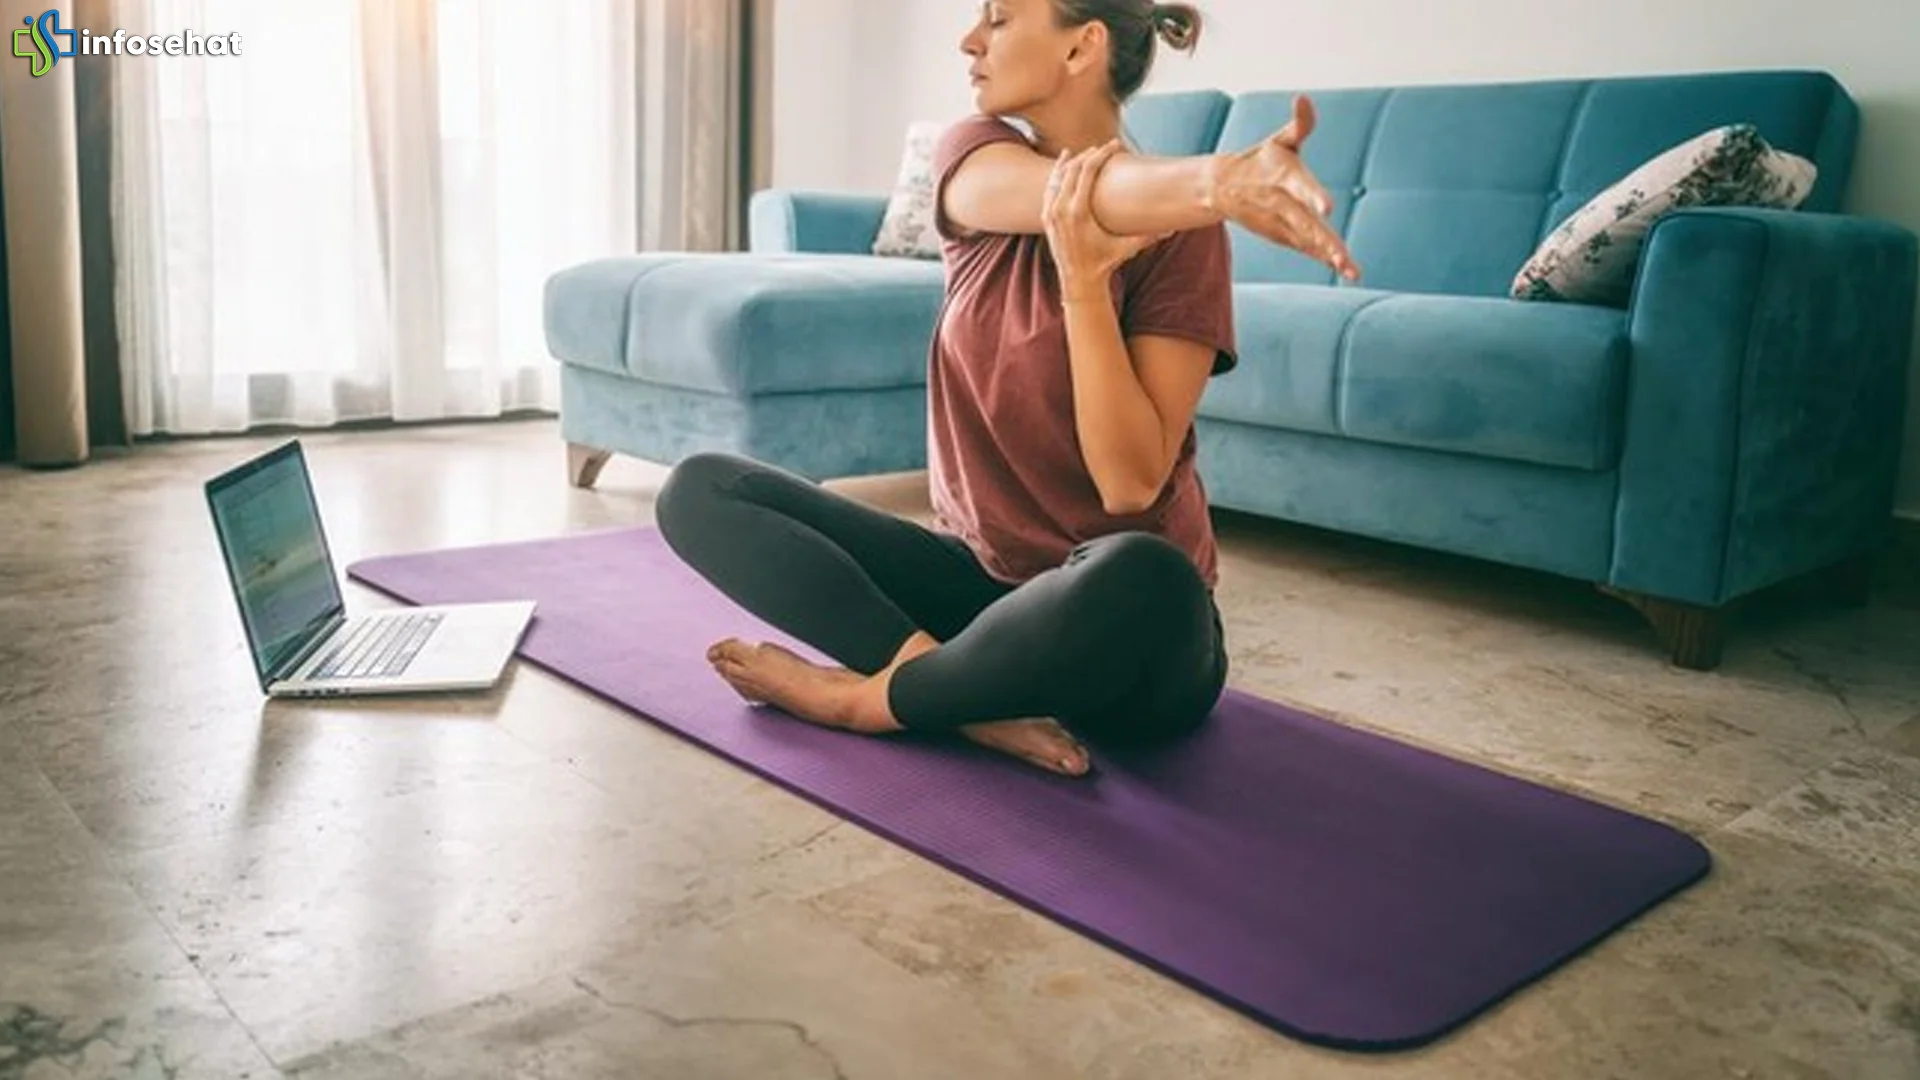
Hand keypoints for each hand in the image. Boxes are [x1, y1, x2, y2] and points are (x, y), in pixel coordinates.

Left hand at [1042, 140, 1169, 298]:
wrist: (1078, 281)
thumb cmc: (1104, 263)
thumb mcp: (1127, 249)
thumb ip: (1149, 237)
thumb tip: (1172, 228)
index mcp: (1078, 212)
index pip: (1088, 171)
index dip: (1102, 154)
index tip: (1115, 145)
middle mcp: (1061, 209)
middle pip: (1074, 168)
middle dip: (1090, 154)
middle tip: (1106, 148)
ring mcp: (1051, 213)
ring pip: (1059, 175)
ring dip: (1074, 161)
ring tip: (1087, 152)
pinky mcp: (1046, 217)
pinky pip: (1050, 187)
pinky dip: (1059, 173)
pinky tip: (1066, 164)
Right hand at [1207, 95, 1360, 281]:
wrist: (1223, 187)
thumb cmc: (1261, 160)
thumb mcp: (1280, 140)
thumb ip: (1300, 123)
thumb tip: (1303, 98)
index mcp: (1282, 177)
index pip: (1299, 186)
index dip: (1313, 196)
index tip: (1328, 208)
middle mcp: (1281, 203)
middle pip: (1304, 223)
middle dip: (1323, 240)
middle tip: (1342, 255)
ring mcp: (1280, 224)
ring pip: (1307, 241)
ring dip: (1327, 255)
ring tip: (1350, 269)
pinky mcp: (1282, 236)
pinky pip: (1306, 249)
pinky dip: (1323, 259)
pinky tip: (1346, 270)